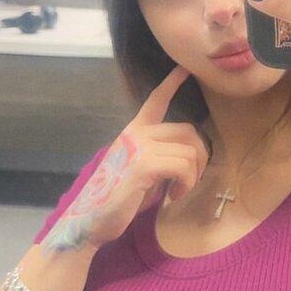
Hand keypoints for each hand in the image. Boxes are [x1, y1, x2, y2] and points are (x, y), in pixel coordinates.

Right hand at [40, 66, 210, 253]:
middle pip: (188, 131)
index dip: (171, 83)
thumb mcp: (140, 170)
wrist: (91, 221)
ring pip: (190, 152)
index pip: (155, 101)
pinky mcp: (142, 165)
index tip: (184, 69)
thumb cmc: (118, 200)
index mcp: (133, 132)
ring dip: (192, 177)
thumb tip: (189, 155)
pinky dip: (186, 184)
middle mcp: (135, 134)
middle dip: (199, 158)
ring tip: (177, 192)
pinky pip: (183, 166)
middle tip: (189, 181)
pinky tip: (173, 197)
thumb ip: (159, 154)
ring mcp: (138, 147)